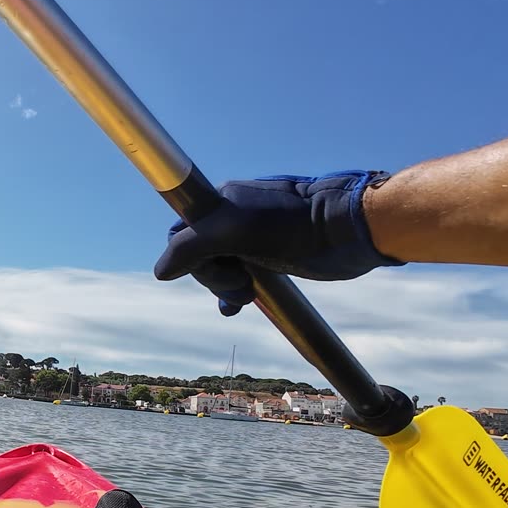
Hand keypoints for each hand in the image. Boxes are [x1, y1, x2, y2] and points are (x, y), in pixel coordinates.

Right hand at [153, 171, 403, 315]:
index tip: (207, 267)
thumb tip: (161, 272)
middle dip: (211, 276)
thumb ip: (191, 246)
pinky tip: (239, 305)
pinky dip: (235, 291)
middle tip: (238, 285)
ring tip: (244, 297)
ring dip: (224, 287)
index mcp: (220, 202)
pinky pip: (240, 275)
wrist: (346, 231)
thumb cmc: (291, 225)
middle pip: (199, 254)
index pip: (181, 232)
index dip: (187, 256)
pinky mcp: (271, 254)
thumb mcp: (232, 230)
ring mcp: (251, 237)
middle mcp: (232, 217)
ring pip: (219, 267)